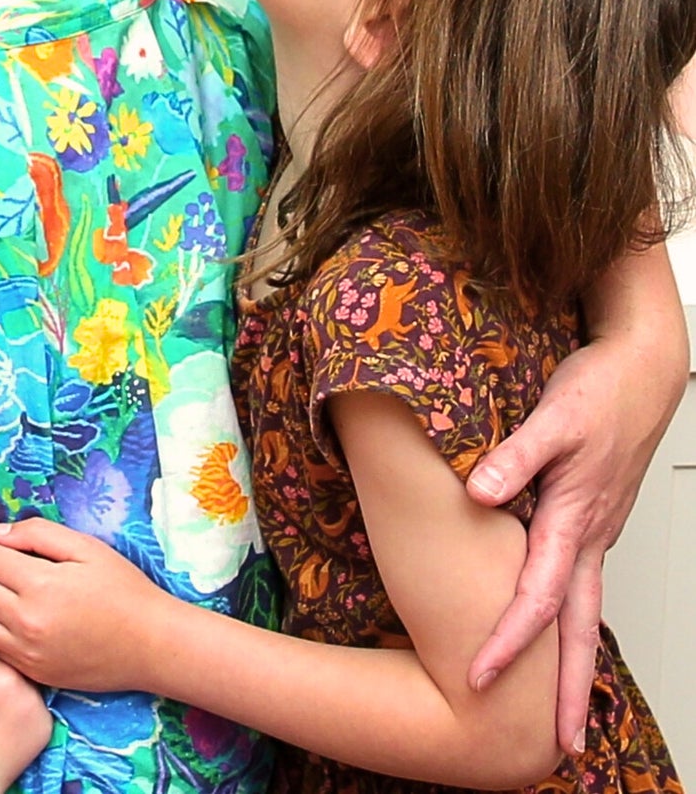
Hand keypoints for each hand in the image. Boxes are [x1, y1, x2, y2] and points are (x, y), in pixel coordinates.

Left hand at [0, 519, 164, 693]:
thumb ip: (37, 533)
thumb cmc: (121, 588)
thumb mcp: (85, 546)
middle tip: (11, 572)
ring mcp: (27, 653)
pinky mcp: (32, 673)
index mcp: (39, 584)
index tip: (12, 550)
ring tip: (12, 598)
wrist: (149, 644)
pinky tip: (21, 624)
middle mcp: (26, 622)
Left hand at [465, 287, 685, 754]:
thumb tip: (479, 494)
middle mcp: (591, 538)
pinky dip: (571, 617)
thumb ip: (516, 455)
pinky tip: (555, 626)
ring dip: (573, 662)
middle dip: (569, 691)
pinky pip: (582, 581)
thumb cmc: (599, 391)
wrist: (641, 372)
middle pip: (580, 630)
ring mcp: (597, 532)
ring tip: (564, 709)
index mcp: (576, 521)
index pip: (537, 597)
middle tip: (564, 748)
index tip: (478, 676)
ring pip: (585, 611)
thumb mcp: (554, 417)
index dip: (508, 640)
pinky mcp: (594, 518)